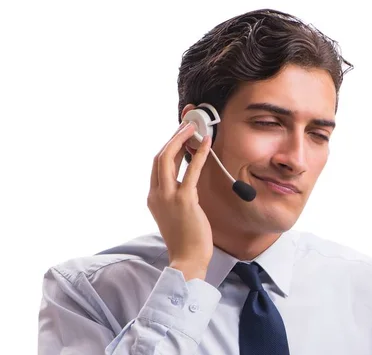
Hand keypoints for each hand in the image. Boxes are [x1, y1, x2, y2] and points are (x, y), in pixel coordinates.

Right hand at [147, 121, 212, 279]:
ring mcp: (168, 197)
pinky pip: (191, 171)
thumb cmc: (186, 238)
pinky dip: (199, 155)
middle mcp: (156, 194)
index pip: (157, 165)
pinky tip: (207, 144)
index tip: (180, 136)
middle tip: (186, 125)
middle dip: (173, 138)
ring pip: (167, 158)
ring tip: (193, 128)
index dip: (169, 147)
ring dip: (180, 140)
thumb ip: (177, 196)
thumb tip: (186, 180)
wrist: (187, 259)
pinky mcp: (184, 200)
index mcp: (153, 197)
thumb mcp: (176, 214)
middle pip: (159, 157)